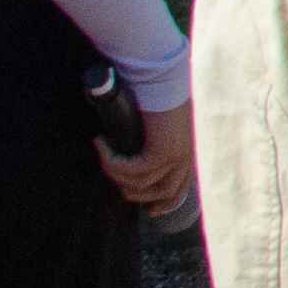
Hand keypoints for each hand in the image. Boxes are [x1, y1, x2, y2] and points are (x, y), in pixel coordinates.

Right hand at [99, 97, 197, 217]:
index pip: (181, 187)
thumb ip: (154, 138)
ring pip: (140, 184)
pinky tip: (101, 145)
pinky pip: (130, 169)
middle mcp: (184, 157)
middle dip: (135, 194)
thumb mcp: (161, 121)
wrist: (162, 76)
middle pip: (163, 194)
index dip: (166, 203)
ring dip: (117, 175)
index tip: (151, 212)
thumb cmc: (158, 92)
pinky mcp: (160, 152)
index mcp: (187, 151)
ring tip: (104, 157)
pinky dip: (112, 161)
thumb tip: (136, 147)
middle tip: (115, 181)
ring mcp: (175, 156)